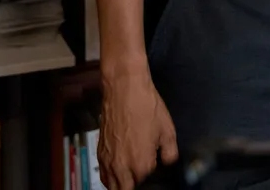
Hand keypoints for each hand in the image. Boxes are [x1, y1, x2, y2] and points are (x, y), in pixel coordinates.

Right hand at [98, 69, 178, 189]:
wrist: (124, 90)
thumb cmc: (146, 106)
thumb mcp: (168, 130)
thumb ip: (170, 153)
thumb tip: (168, 163)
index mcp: (141, 163)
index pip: (146, 185)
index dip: (152, 178)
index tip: (156, 170)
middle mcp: (122, 167)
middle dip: (137, 185)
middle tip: (144, 176)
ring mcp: (108, 161)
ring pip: (113, 187)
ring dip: (123, 186)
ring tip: (132, 179)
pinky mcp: (100, 154)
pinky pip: (103, 176)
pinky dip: (111, 179)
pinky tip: (119, 174)